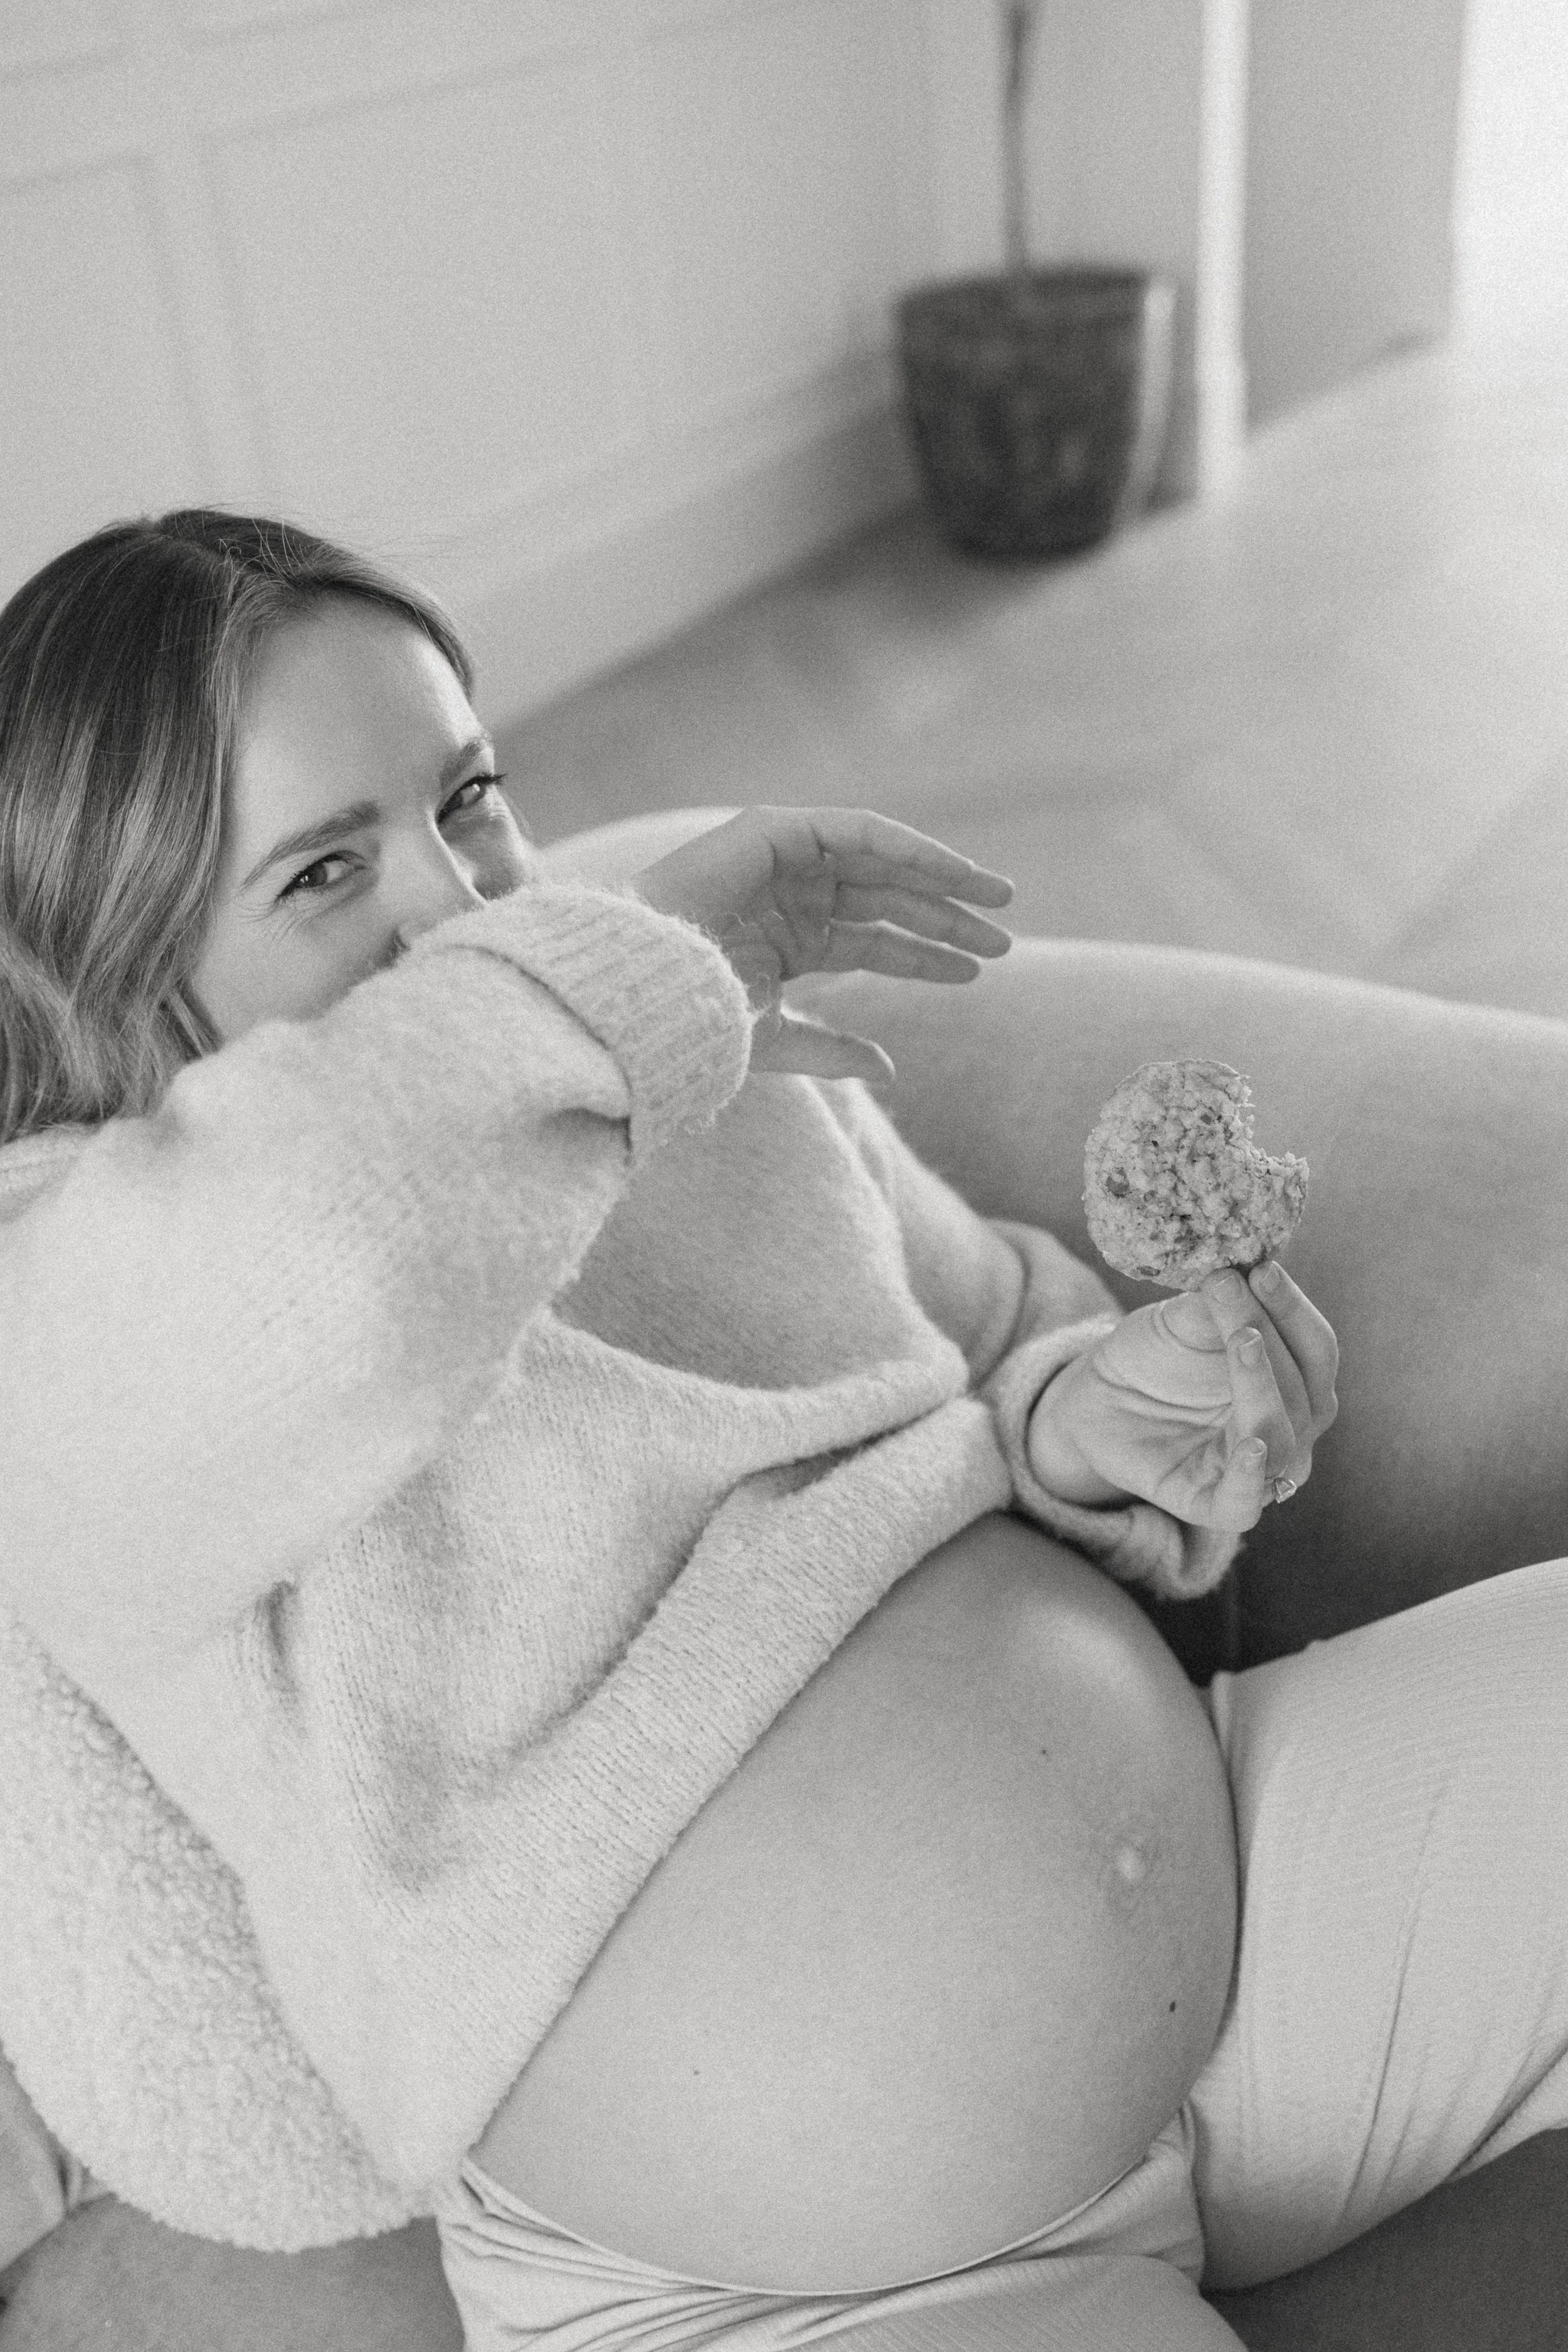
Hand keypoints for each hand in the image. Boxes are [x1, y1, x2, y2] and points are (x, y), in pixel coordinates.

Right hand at [631, 806, 1012, 1082]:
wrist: (641, 987)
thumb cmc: (693, 1018)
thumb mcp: (775, 1039)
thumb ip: (831, 1051)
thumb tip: (890, 1071)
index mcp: (789, 943)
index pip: (875, 944)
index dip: (926, 956)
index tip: (978, 972)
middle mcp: (790, 898)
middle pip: (888, 902)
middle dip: (946, 918)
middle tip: (1005, 939)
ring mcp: (781, 861)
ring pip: (881, 864)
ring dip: (943, 877)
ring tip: (999, 900)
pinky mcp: (773, 830)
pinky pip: (857, 831)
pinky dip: (907, 845)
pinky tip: (952, 872)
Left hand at [1028, 1260, 1338, 1530]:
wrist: (1095, 1397)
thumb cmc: (1152, 1357)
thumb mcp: (1184, 1322)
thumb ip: (1221, 1304)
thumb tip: (1244, 1266)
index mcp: (1294, 1385)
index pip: (1316, 1352)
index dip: (1295, 1311)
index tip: (1263, 1269)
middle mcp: (1286, 1431)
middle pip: (1306, 1392)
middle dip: (1273, 1335)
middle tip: (1238, 1289)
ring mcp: (1253, 1472)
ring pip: (1282, 1441)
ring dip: (1264, 1387)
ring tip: (1241, 1340)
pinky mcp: (1210, 1504)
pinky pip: (1244, 1504)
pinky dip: (1251, 1478)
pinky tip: (1249, 1445)